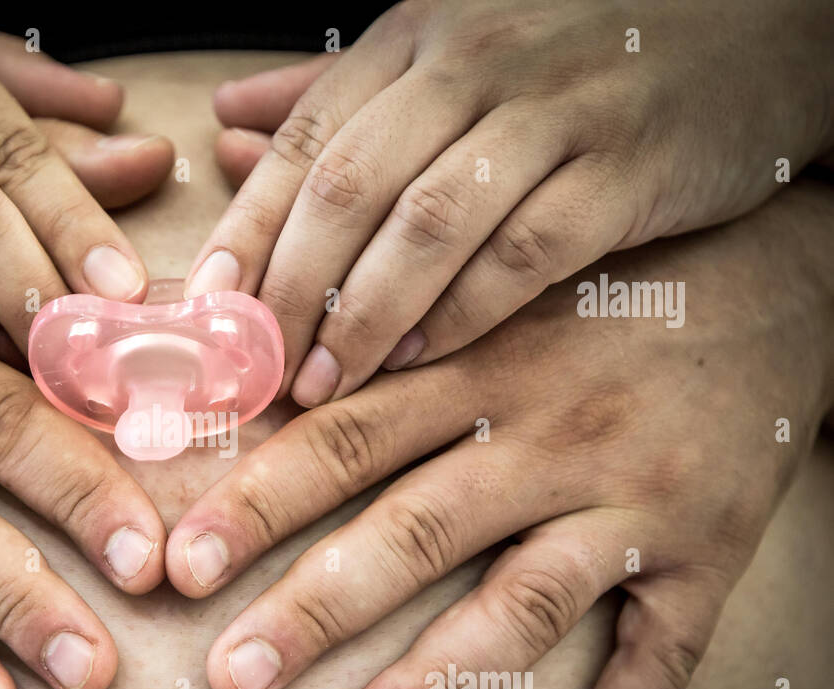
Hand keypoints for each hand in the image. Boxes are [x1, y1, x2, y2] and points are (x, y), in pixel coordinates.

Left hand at [167, 179, 833, 688]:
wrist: (778, 272)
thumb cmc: (593, 275)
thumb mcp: (476, 246)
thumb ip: (346, 226)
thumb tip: (222, 131)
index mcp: (471, 360)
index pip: (341, 431)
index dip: (253, 497)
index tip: (175, 562)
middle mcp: (542, 429)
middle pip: (411, 524)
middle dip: (313, 604)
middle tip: (228, 678)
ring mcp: (627, 494)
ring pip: (525, 597)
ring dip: (443, 679)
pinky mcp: (706, 548)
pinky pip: (666, 648)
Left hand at [187, 0, 833, 406]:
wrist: (750, 29)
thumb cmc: (572, 58)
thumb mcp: (445, 51)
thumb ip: (335, 94)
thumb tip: (226, 125)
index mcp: (414, 37)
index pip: (304, 143)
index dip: (245, 236)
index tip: (205, 319)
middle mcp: (473, 63)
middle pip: (349, 189)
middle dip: (289, 292)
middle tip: (255, 375)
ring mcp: (555, 111)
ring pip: (428, 223)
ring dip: (364, 316)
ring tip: (322, 386)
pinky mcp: (627, 166)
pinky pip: (527, 248)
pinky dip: (465, 309)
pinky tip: (421, 358)